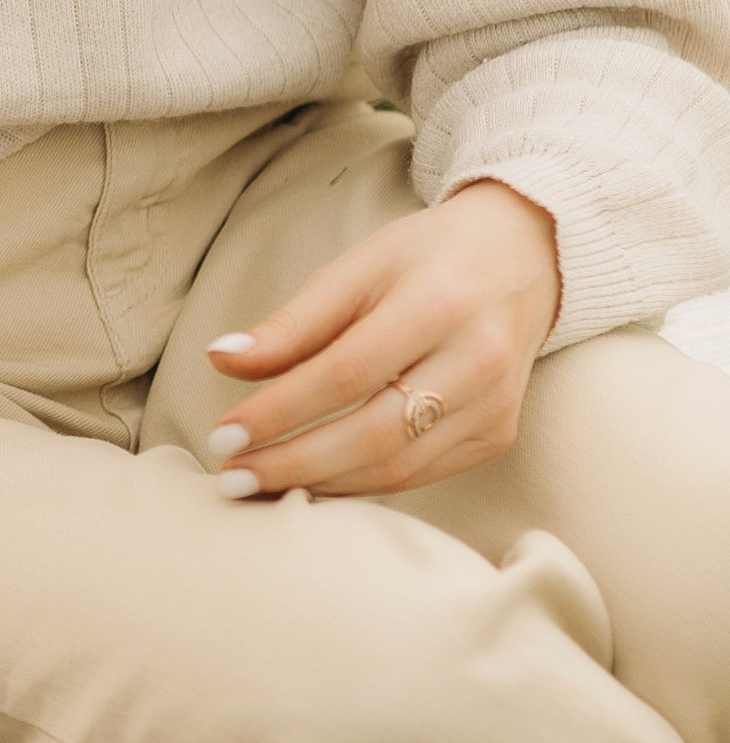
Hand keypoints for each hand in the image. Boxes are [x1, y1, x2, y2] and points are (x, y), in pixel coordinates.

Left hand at [202, 181, 561, 497]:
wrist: (521, 258)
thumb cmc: (425, 259)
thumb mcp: (357, 267)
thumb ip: (292, 322)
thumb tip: (221, 360)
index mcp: (439, 304)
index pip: (346, 373)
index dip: (280, 410)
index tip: (222, 433)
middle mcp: (477, 361)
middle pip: (374, 434)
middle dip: (294, 462)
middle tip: (231, 477)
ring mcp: (495, 405)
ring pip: (397, 466)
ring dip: (321, 483)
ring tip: (258, 484)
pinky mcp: (499, 435)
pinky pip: (420, 474)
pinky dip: (360, 484)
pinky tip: (313, 482)